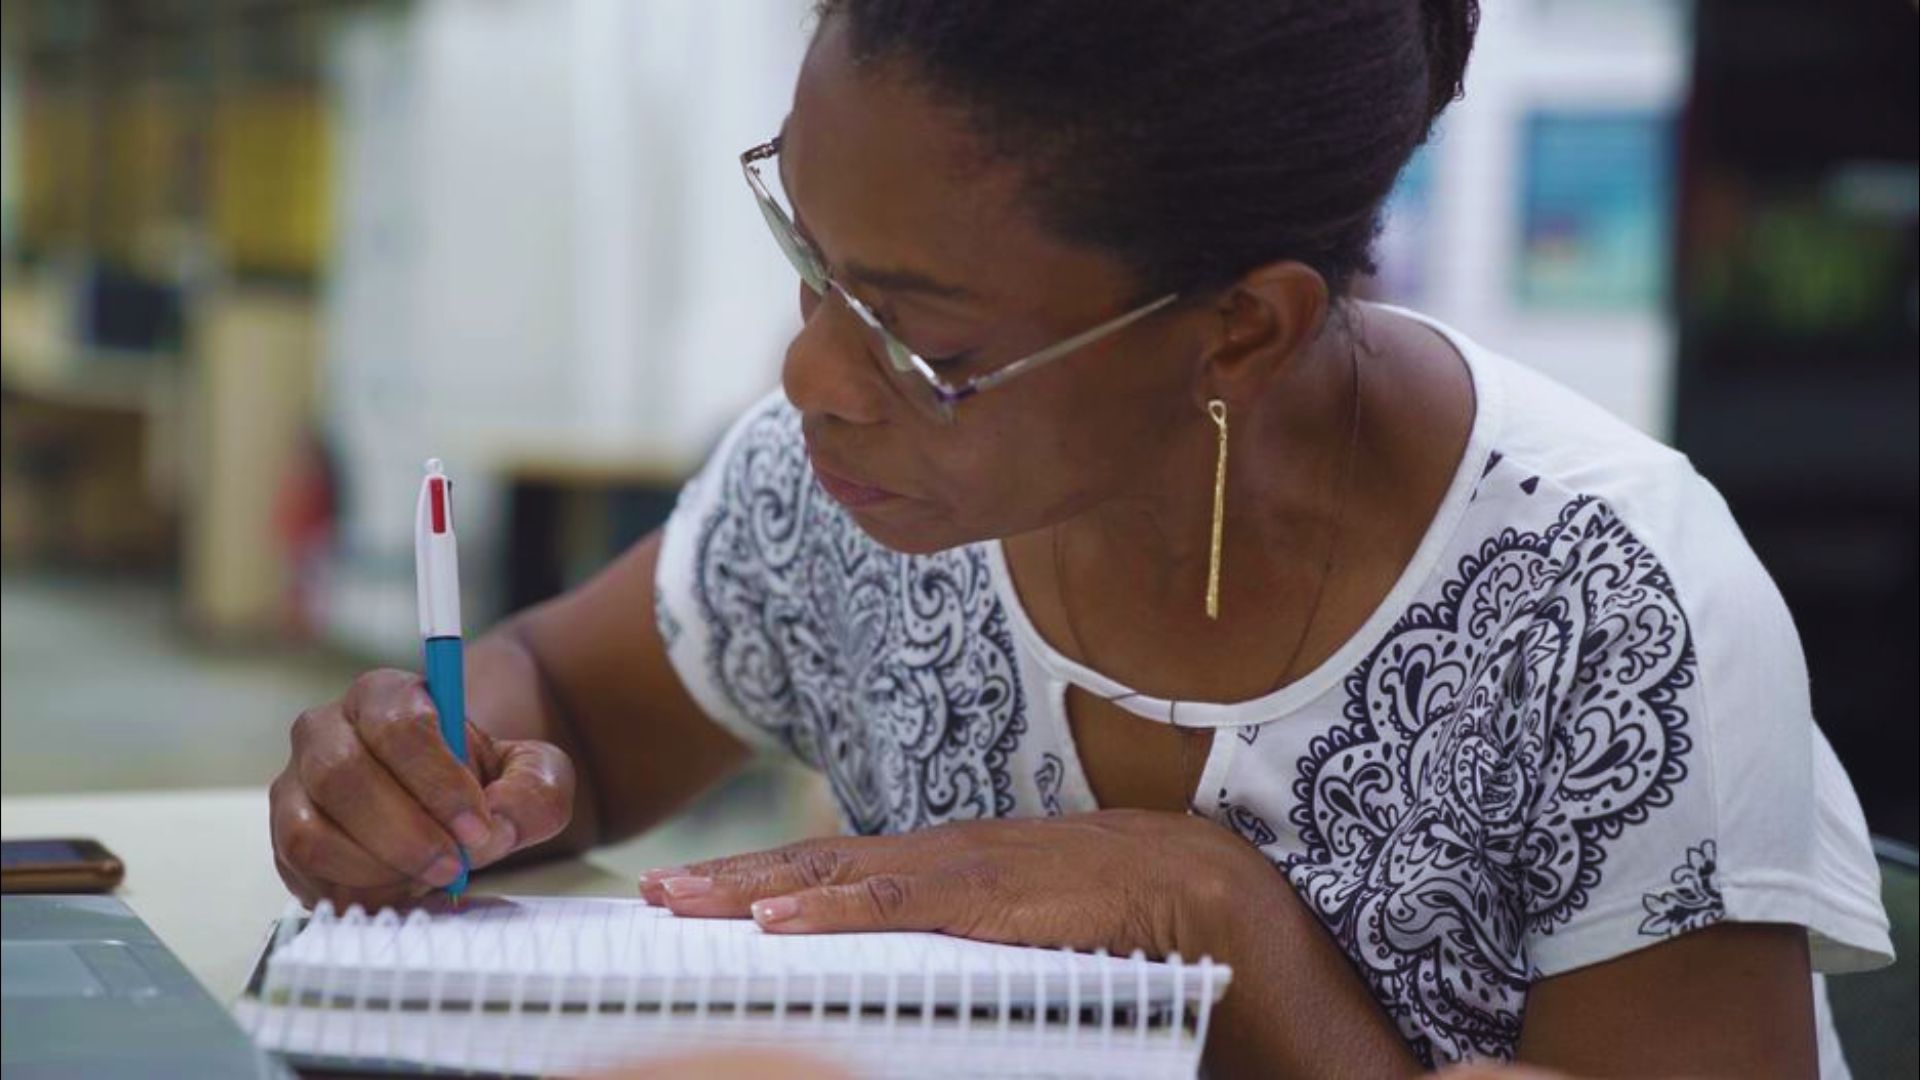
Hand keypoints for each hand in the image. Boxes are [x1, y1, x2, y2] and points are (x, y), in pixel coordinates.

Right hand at [270, 668, 574, 909]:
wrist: (445, 809)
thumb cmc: (482, 782)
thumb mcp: (532, 774)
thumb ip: (534, 789)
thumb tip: (499, 825)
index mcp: (385, 695)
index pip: (399, 726)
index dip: (438, 782)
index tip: (478, 828)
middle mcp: (326, 729)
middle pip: (343, 775)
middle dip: (405, 833)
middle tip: (454, 867)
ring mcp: (295, 783)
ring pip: (310, 830)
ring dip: (375, 868)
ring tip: (427, 880)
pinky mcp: (284, 835)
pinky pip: (300, 870)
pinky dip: (351, 890)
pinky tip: (397, 890)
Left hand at [638, 810, 1271, 958]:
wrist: (1206, 889)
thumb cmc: (1127, 913)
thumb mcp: (1032, 927)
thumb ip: (976, 940)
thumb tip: (929, 972)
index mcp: (951, 865)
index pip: (838, 866)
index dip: (764, 879)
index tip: (694, 892)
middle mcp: (945, 859)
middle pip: (819, 862)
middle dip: (733, 879)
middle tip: (654, 891)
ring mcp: (964, 874)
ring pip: (839, 877)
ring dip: (755, 890)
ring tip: (685, 902)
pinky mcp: (992, 900)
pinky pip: (897, 907)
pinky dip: (831, 910)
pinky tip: (780, 922)